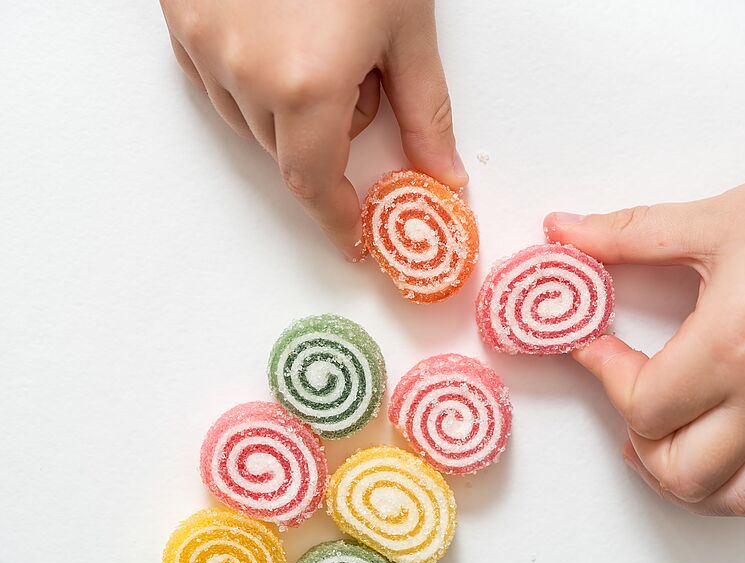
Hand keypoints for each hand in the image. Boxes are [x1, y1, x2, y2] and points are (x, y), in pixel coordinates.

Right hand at [160, 0, 467, 259]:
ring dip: (289, 109)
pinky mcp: (182, 22)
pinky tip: (277, 32)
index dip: (336, 219)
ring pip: (252, 122)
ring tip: (314, 40)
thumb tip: (442, 178)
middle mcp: (245, 75)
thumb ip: (425, 116)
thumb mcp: (407, 32)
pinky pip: (218, 82)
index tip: (353, 239)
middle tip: (355, 76)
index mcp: (307, 85)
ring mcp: (205, 47)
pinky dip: (252, 79)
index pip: (315, 184)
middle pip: (290, 153)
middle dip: (329, 137)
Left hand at [545, 142, 744, 515]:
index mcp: (730, 348)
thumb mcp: (716, 220)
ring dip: (684, 477)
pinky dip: (741, 482)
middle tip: (626, 392)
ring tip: (662, 437)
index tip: (594, 344)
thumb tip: (567, 231)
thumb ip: (628, 234)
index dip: (603, 373)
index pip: (642, 404)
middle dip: (637, 439)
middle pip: (679, 470)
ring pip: (732, 495)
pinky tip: (722, 446)